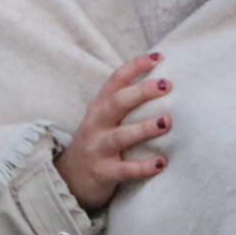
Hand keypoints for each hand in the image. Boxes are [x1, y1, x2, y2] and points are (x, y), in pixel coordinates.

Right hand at [55, 53, 171, 211]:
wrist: (68, 177)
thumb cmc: (99, 139)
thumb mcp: (106, 116)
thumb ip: (127, 100)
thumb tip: (165, 81)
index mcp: (100, 106)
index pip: (116, 80)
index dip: (136, 66)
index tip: (159, 57)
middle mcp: (97, 123)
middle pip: (117, 103)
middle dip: (141, 92)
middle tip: (166, 85)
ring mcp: (98, 148)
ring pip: (120, 136)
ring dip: (144, 128)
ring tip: (167, 122)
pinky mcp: (103, 172)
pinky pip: (124, 170)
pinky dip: (143, 167)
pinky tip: (162, 163)